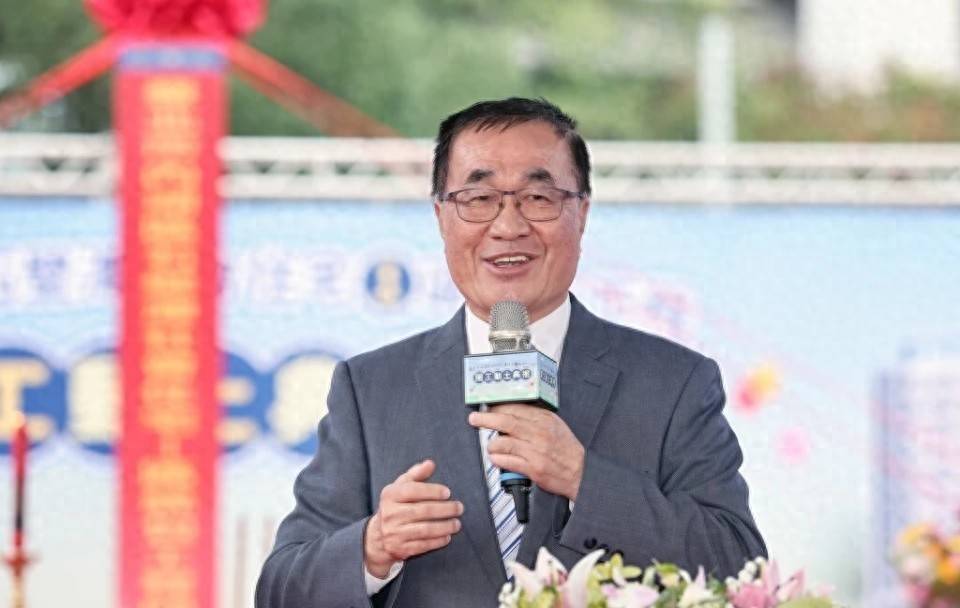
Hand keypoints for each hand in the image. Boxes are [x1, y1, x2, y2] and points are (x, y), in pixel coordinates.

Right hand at [363, 459, 462, 577]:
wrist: (378, 536)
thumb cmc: (396, 506)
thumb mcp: (400, 487)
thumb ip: (416, 474)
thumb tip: (430, 463)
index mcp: (390, 495)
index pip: (411, 490)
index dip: (431, 491)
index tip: (448, 492)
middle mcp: (390, 514)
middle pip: (422, 510)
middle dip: (444, 509)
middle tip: (459, 507)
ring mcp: (395, 533)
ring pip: (424, 530)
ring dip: (444, 526)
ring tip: (457, 523)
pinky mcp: (401, 549)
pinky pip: (423, 545)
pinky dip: (438, 541)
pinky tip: (448, 536)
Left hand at [468, 405, 584, 500]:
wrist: (582, 473)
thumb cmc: (567, 450)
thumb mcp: (555, 426)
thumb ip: (535, 418)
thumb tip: (511, 412)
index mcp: (545, 420)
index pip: (516, 408)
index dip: (497, 407)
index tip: (488, 408)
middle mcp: (540, 433)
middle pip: (506, 422)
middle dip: (486, 419)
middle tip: (474, 418)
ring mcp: (536, 451)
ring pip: (504, 442)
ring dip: (492, 444)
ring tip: (491, 446)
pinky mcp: (533, 468)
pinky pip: (507, 461)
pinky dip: (497, 459)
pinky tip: (496, 458)